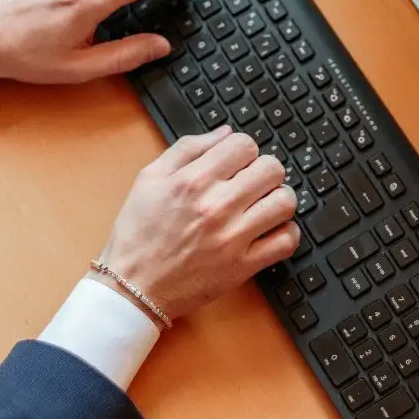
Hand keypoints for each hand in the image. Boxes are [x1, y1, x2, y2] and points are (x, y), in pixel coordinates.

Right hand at [98, 127, 299, 320]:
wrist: (133, 286)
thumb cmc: (138, 234)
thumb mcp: (149, 179)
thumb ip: (187, 148)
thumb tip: (225, 132)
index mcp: (193, 181)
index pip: (245, 144)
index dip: (243, 150)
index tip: (237, 163)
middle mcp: (216, 206)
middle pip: (272, 168)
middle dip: (264, 171)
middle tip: (252, 183)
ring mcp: (232, 237)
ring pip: (285, 202)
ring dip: (278, 198)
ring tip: (264, 205)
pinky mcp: (243, 266)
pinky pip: (286, 241)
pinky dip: (286, 232)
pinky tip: (270, 230)